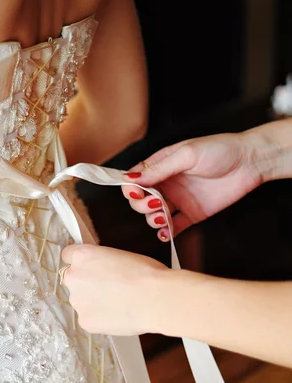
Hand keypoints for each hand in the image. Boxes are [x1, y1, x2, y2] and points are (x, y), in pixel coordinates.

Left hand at [61, 244, 170, 335]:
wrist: (156, 299)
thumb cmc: (146, 274)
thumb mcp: (121, 255)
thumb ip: (102, 261)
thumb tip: (100, 268)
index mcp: (83, 256)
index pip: (68, 255)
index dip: (81, 262)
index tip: (89, 267)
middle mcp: (74, 277)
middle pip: (72, 278)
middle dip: (86, 282)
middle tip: (108, 287)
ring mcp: (77, 302)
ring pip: (80, 300)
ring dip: (92, 301)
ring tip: (117, 303)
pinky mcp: (85, 321)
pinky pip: (88, 317)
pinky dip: (99, 317)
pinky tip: (117, 314)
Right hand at [122, 131, 269, 239]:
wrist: (250, 162)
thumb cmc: (220, 149)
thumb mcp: (186, 154)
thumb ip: (159, 169)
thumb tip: (131, 178)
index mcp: (162, 166)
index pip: (135, 179)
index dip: (131, 189)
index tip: (136, 193)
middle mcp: (167, 184)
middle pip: (141, 200)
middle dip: (142, 205)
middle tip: (155, 203)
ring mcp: (179, 200)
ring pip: (154, 216)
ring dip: (153, 220)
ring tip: (163, 217)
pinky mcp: (192, 214)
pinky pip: (174, 227)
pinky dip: (166, 233)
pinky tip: (166, 233)